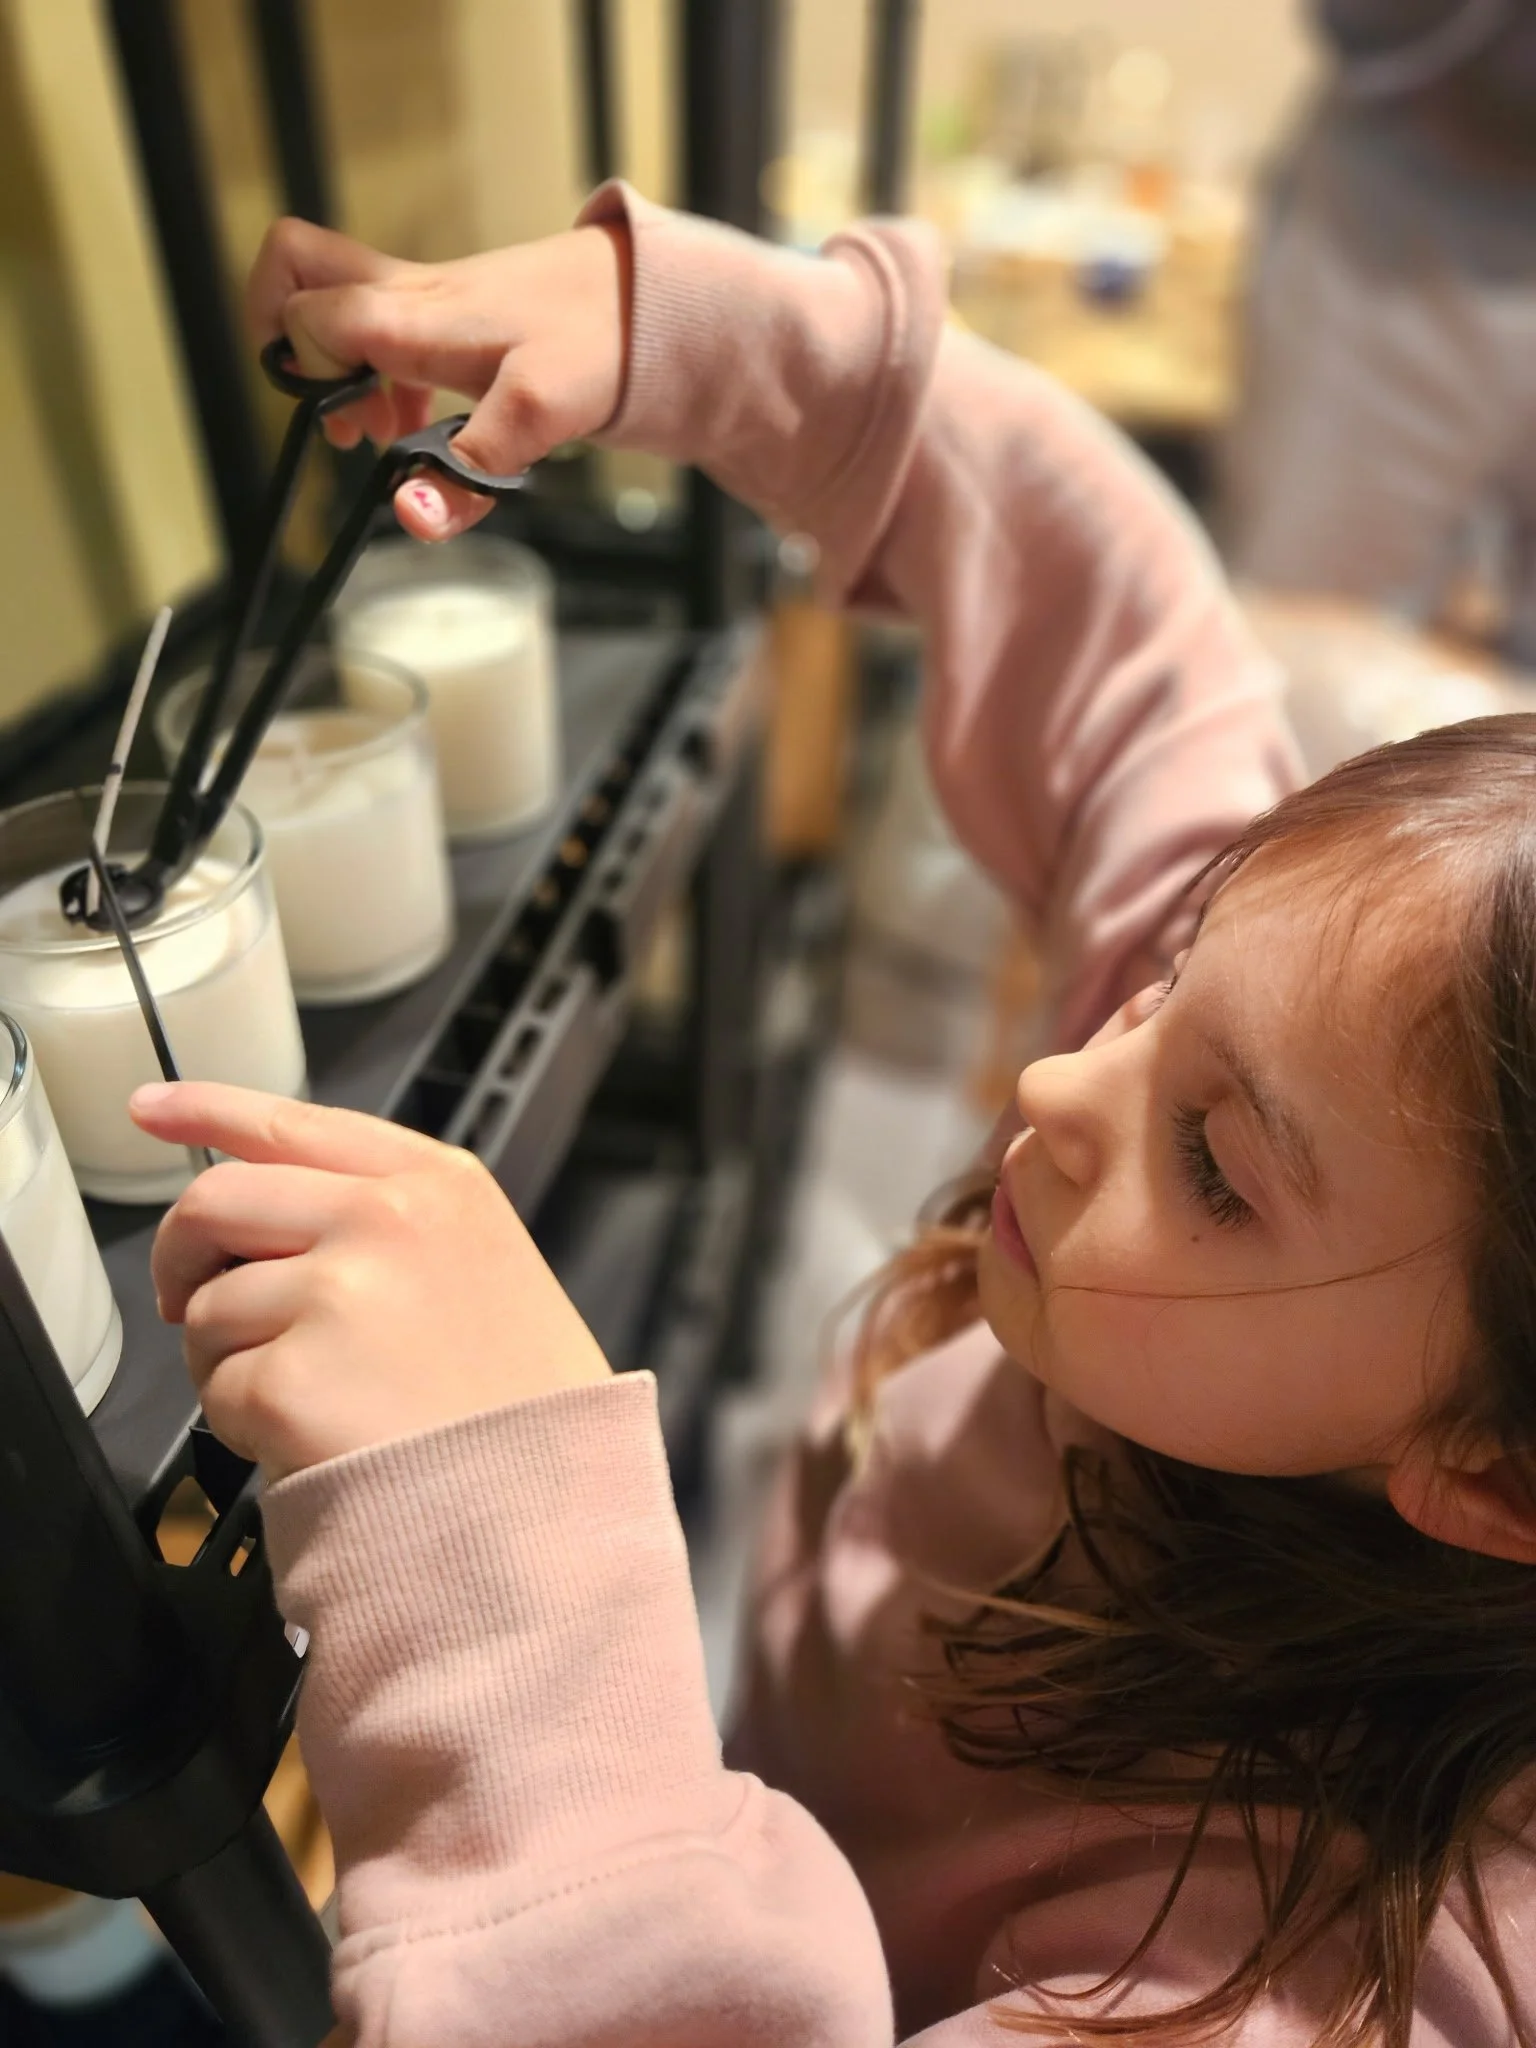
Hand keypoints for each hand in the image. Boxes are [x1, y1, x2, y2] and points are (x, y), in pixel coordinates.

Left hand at [132, 1083, 610, 1481]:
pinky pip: (217, 1388)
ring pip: (211, 1305)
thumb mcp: (485, 1262)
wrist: (545, 1510)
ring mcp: (337, 1294)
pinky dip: (242, 1423)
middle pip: (219, 1200)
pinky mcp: (292, 1378)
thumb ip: (391, 1217)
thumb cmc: (521, 1403)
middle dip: (183, 1254)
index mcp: (436, 1184)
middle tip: (191, 1304)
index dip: (207, 1110)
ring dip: (229, 1358)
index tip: (153, 1109)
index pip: (294, 1122)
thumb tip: (272, 1218)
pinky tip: (309, 1439)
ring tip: (308, 1400)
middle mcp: (384, 1219)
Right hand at [246, 215, 632, 540]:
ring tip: (375, 433)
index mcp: (418, 316)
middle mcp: (414, 299)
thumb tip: (407, 516)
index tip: (340, 425)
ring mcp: (435, 306)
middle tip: (327, 410)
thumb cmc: (604, 339)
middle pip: (301, 268)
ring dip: (338, 369)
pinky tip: (416, 426)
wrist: (660, 303)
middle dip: (285, 338)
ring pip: (342, 307)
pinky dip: (384, 380)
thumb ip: (468, 470)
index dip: (298, 364)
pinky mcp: (460, 324)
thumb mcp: (538, 415)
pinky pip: (390, 336)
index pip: (307, 311)